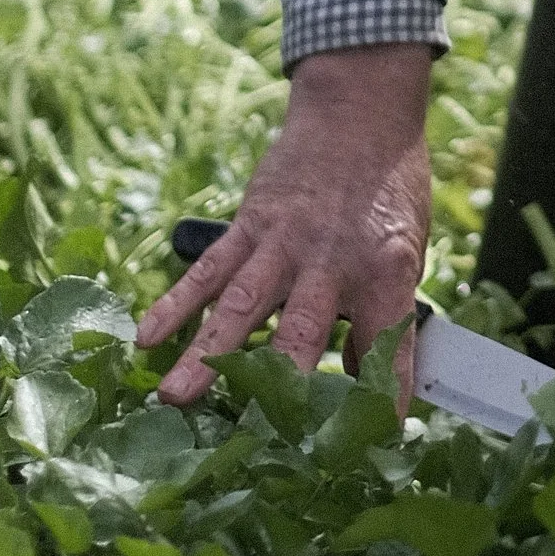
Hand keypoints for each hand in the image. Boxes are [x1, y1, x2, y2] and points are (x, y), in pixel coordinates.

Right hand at [136, 46, 433, 404]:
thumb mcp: (409, 252)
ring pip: (239, 306)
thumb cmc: (389, 193)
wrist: (361, 115)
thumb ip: (384, 316)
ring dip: (206, 355)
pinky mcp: (248, 226)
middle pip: (301, 332)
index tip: (375, 440)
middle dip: (276, 385)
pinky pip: (208, 271)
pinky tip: (146, 338)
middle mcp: (331, 260)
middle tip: (252, 434)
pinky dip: (175, 304)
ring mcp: (283, 242)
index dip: (383, 394)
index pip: (386, 345)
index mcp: (385, 270)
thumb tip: (359, 383)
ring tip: (175, 398)